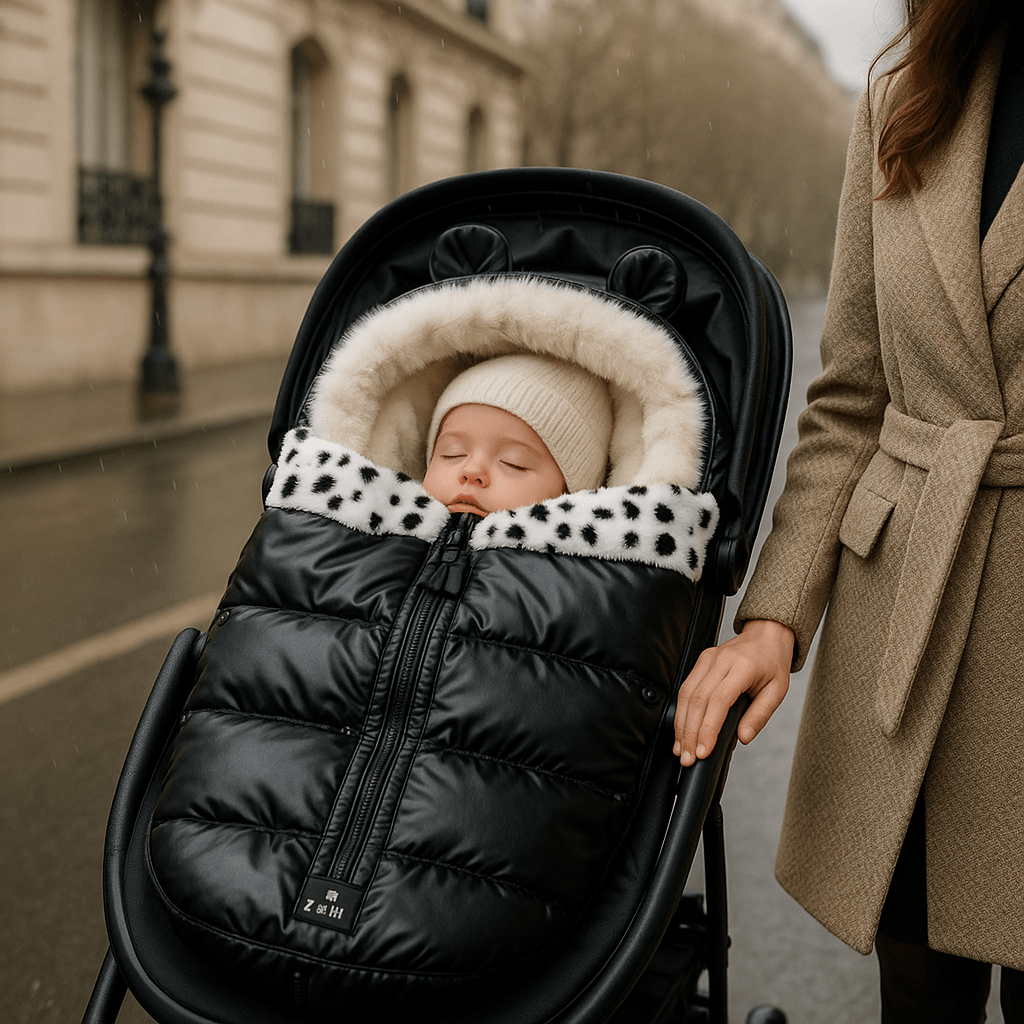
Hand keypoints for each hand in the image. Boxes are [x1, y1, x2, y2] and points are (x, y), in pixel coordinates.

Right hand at [673, 619, 793, 765]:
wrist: (766, 634)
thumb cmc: (772, 663)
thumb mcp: (777, 690)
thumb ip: (760, 715)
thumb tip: (743, 738)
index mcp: (743, 667)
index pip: (719, 700)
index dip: (708, 728)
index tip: (703, 751)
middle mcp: (721, 660)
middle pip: (697, 699)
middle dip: (690, 732)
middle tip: (687, 758)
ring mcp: (707, 659)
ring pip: (686, 694)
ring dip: (681, 724)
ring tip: (681, 749)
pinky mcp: (700, 661)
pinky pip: (685, 687)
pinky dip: (681, 711)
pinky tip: (681, 729)